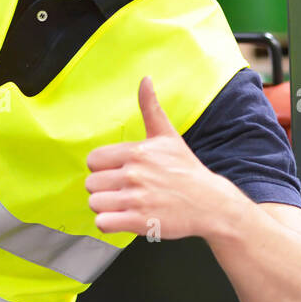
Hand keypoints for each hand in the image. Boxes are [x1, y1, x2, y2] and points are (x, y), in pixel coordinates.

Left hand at [84, 77, 234, 239]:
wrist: (209, 203)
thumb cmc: (186, 169)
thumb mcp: (168, 135)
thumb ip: (151, 108)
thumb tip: (145, 79)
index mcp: (137, 152)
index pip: (93, 160)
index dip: (102, 168)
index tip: (117, 172)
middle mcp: (134, 174)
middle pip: (91, 183)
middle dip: (104, 188)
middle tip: (123, 190)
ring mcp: (136, 199)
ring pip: (94, 203)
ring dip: (106, 207)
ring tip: (123, 205)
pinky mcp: (139, 221)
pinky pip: (103, 223)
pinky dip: (109, 223)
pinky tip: (124, 218)